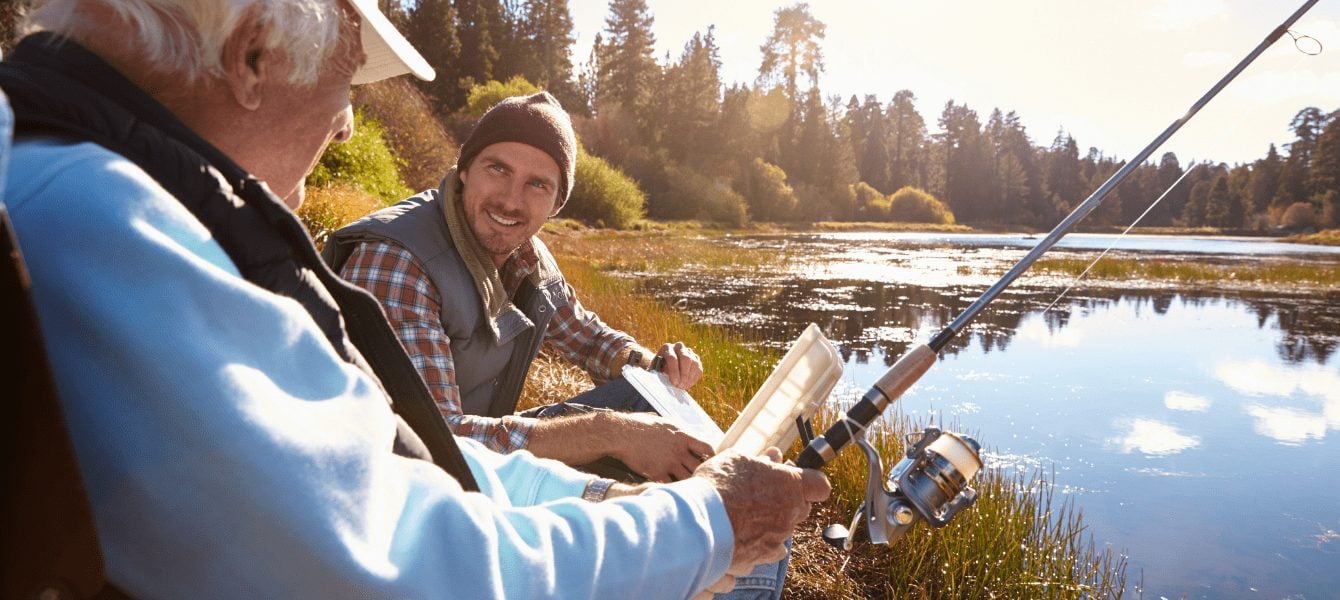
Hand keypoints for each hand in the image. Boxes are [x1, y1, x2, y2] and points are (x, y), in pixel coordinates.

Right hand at [609, 412, 714, 481]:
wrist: (622, 433)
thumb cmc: (641, 426)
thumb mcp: (666, 424)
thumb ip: (679, 433)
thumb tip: (690, 437)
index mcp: (682, 436)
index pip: (707, 448)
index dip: (712, 457)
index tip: (712, 463)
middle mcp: (678, 450)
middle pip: (700, 466)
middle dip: (702, 473)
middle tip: (704, 479)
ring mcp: (668, 463)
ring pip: (688, 479)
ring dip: (689, 483)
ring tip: (691, 489)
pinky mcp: (657, 473)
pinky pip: (671, 485)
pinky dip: (674, 488)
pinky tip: (674, 490)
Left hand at [656, 342, 702, 388]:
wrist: (665, 367)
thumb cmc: (659, 370)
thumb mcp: (655, 371)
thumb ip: (658, 374)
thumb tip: (662, 381)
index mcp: (667, 348)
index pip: (672, 358)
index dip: (674, 371)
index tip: (674, 382)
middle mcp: (679, 347)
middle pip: (685, 358)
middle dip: (683, 374)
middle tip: (680, 385)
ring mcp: (689, 352)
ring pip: (694, 363)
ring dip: (689, 377)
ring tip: (683, 386)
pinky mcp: (696, 359)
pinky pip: (699, 369)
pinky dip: (694, 378)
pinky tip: (688, 384)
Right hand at [693, 448, 829, 573]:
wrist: (700, 523)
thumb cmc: (718, 486)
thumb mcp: (738, 460)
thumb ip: (760, 461)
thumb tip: (773, 457)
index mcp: (791, 485)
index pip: (820, 486)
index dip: (810, 482)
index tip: (796, 478)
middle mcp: (791, 513)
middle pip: (801, 506)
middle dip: (786, 499)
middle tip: (762, 491)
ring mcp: (779, 537)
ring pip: (784, 528)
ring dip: (772, 521)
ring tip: (746, 514)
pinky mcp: (763, 556)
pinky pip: (770, 549)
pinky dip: (761, 543)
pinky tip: (744, 535)